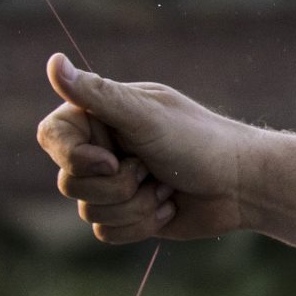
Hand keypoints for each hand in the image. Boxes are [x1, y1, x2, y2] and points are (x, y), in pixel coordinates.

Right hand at [35, 55, 295, 253]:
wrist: (243, 186)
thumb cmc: (200, 143)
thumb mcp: (146, 117)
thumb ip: (98, 94)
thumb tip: (52, 62)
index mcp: (99, 115)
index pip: (52, 137)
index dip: (76, 157)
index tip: (113, 161)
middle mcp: (100, 147)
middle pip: (70, 182)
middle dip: (119, 185)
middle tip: (153, 168)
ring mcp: (113, 182)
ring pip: (90, 211)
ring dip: (136, 206)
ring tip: (167, 187)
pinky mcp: (126, 213)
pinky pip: (106, 233)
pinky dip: (142, 224)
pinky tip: (169, 206)